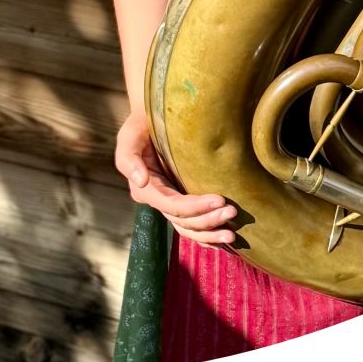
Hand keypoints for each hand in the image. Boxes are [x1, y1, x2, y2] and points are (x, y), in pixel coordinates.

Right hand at [114, 108, 237, 247]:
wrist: (150, 120)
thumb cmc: (140, 126)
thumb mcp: (129, 136)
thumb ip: (130, 158)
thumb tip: (141, 181)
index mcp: (146, 190)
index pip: (173, 206)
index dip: (196, 207)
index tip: (220, 200)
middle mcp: (157, 202)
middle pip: (184, 221)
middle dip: (208, 220)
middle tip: (233, 212)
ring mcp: (169, 205)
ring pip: (189, 229)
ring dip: (210, 233)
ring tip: (232, 233)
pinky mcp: (179, 202)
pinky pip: (192, 227)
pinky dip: (207, 236)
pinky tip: (223, 241)